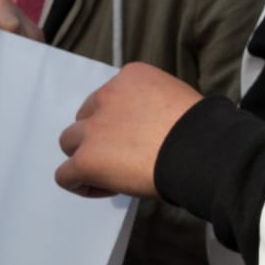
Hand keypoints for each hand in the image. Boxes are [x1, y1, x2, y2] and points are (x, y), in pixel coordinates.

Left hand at [54, 63, 202, 199]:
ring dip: (86, 155)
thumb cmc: (199, 126)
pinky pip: (65, 175)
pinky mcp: (85, 159)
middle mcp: (106, 96)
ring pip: (69, 142)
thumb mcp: (175, 98)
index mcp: (131, 76)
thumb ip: (153, 104)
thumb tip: (149, 127)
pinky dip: (81, 184)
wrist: (196, 148)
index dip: (121, 120)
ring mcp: (93, 128)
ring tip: (111, 173)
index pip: (111, 96)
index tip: (141, 136)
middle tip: (124, 154)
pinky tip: (105, 188)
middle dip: (99, 134)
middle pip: (85, 116)